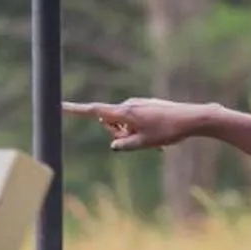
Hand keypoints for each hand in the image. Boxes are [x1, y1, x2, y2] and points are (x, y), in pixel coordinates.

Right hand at [64, 98, 222, 151]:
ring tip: (155, 142)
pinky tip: (160, 140)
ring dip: (133, 135)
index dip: (75, 110)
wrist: (193, 118)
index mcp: (125, 112)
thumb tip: (114, 145)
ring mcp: (139, 104)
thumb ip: (125, 145)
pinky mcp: (147, 106)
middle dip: (118, 134)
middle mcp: (129, 105)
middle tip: (141, 143)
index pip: (94, 111)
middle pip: (110, 122)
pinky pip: (136, 121)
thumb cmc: (169, 131)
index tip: (58, 106)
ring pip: (125, 123)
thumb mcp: (144, 143)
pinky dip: (141, 131)